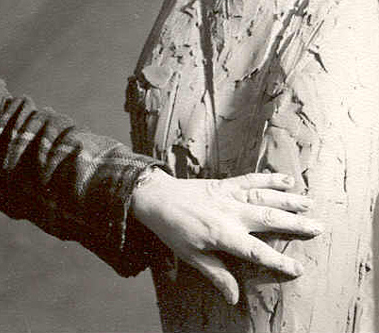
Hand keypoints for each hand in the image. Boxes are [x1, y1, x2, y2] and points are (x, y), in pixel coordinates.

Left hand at [131, 169, 322, 304]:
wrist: (157, 197)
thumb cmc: (173, 229)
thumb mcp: (192, 256)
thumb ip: (217, 274)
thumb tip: (234, 298)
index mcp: (222, 234)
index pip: (256, 251)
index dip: (278, 261)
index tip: (299, 269)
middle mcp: (229, 213)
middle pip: (268, 218)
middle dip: (294, 224)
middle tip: (318, 228)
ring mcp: (228, 195)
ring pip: (263, 196)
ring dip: (288, 199)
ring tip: (310, 203)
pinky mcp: (225, 183)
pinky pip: (250, 179)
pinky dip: (269, 178)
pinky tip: (287, 179)